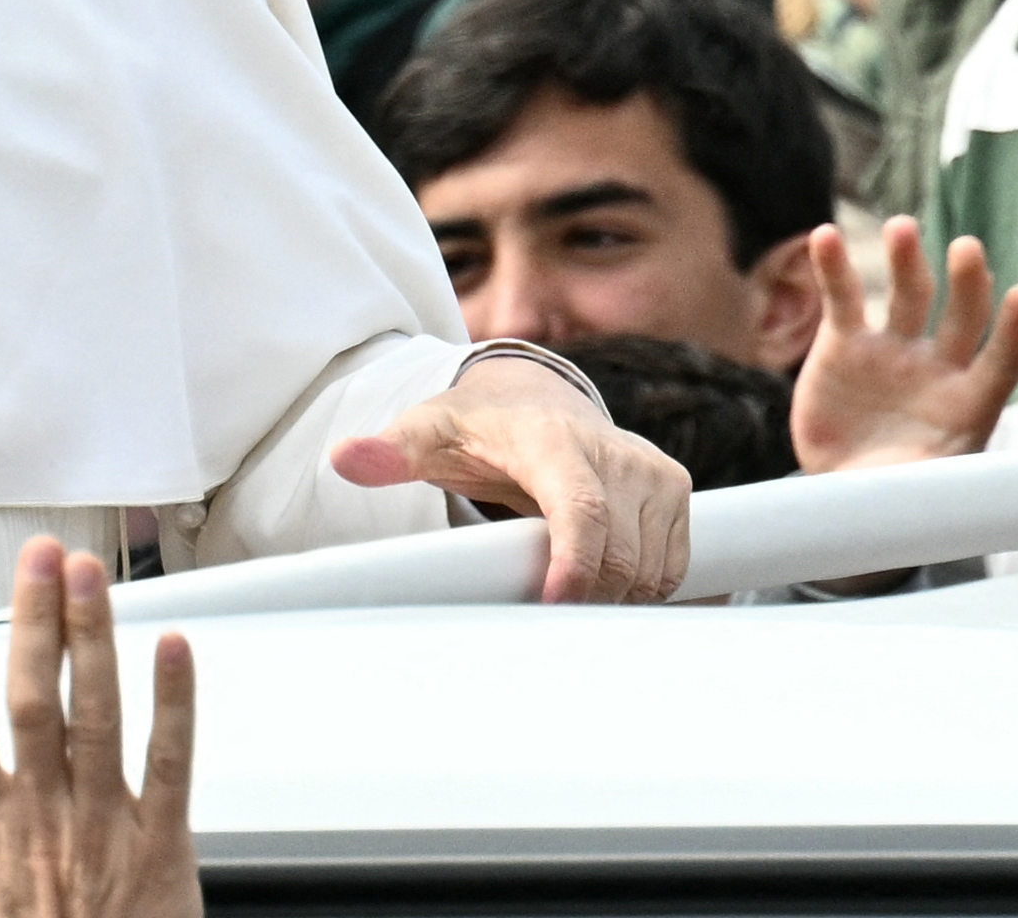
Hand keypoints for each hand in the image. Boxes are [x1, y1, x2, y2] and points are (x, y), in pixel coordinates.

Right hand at [0, 540, 198, 917]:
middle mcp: (41, 816)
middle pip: (30, 702)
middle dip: (33, 621)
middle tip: (39, 555)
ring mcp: (102, 828)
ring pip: (95, 718)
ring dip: (93, 640)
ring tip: (91, 575)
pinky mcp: (161, 849)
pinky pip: (171, 767)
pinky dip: (175, 706)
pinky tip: (175, 649)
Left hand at [330, 353, 691, 601]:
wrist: (533, 399)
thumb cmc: (475, 426)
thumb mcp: (427, 433)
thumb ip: (390, 451)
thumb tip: (343, 459)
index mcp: (550, 439)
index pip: (579, 508)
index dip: (575, 565)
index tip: (555, 607)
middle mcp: (611, 450)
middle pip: (619, 551)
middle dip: (587, 596)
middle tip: (544, 619)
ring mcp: (649, 468)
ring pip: (650, 565)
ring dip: (615, 598)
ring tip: (567, 600)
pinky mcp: (674, 488)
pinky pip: (671, 564)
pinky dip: (643, 588)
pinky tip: (601, 587)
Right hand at [792, 220, 1017, 476]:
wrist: (843, 492)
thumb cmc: (897, 499)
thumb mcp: (925, 495)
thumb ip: (936, 485)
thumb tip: (947, 500)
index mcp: (970, 405)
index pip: (1003, 360)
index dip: (1015, 330)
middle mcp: (938, 368)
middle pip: (961, 315)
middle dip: (967, 282)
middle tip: (967, 249)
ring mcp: (892, 351)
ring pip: (906, 295)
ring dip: (906, 259)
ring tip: (902, 228)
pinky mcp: (845, 344)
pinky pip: (843, 298)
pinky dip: (834, 267)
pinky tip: (827, 236)